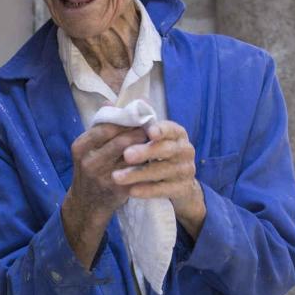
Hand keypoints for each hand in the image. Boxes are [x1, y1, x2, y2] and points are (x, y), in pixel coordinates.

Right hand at [61, 124, 147, 266]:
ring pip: (132, 157)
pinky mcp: (118, 190)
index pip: (106, 127)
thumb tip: (111, 102)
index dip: (126, 120)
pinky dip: (147, 164)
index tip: (140, 116)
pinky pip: (138, 172)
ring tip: (157, 140)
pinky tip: (155, 158)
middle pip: (121, 141)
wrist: (87, 203)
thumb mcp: (87, 148)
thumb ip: (99, 127)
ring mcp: (103, 177)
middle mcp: (89, 162)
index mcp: (81, 147)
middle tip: (153, 127)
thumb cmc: (90, 169)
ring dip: (146, 147)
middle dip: (140, 133)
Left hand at [111, 120, 206, 237]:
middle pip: (166, 150)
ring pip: (162, 171)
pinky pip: (164, 190)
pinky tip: (131, 191)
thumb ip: (135, 124)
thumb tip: (109, 103)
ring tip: (117, 177)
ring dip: (138, 174)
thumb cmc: (158, 155)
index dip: (161, 130)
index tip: (150, 132)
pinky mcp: (182, 188)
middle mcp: (185, 150)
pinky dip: (147, 190)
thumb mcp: (151, 139)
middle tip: (126, 155)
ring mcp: (185, 170)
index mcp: (177, 134)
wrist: (180, 185)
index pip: (171, 129)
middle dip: (145, 152)